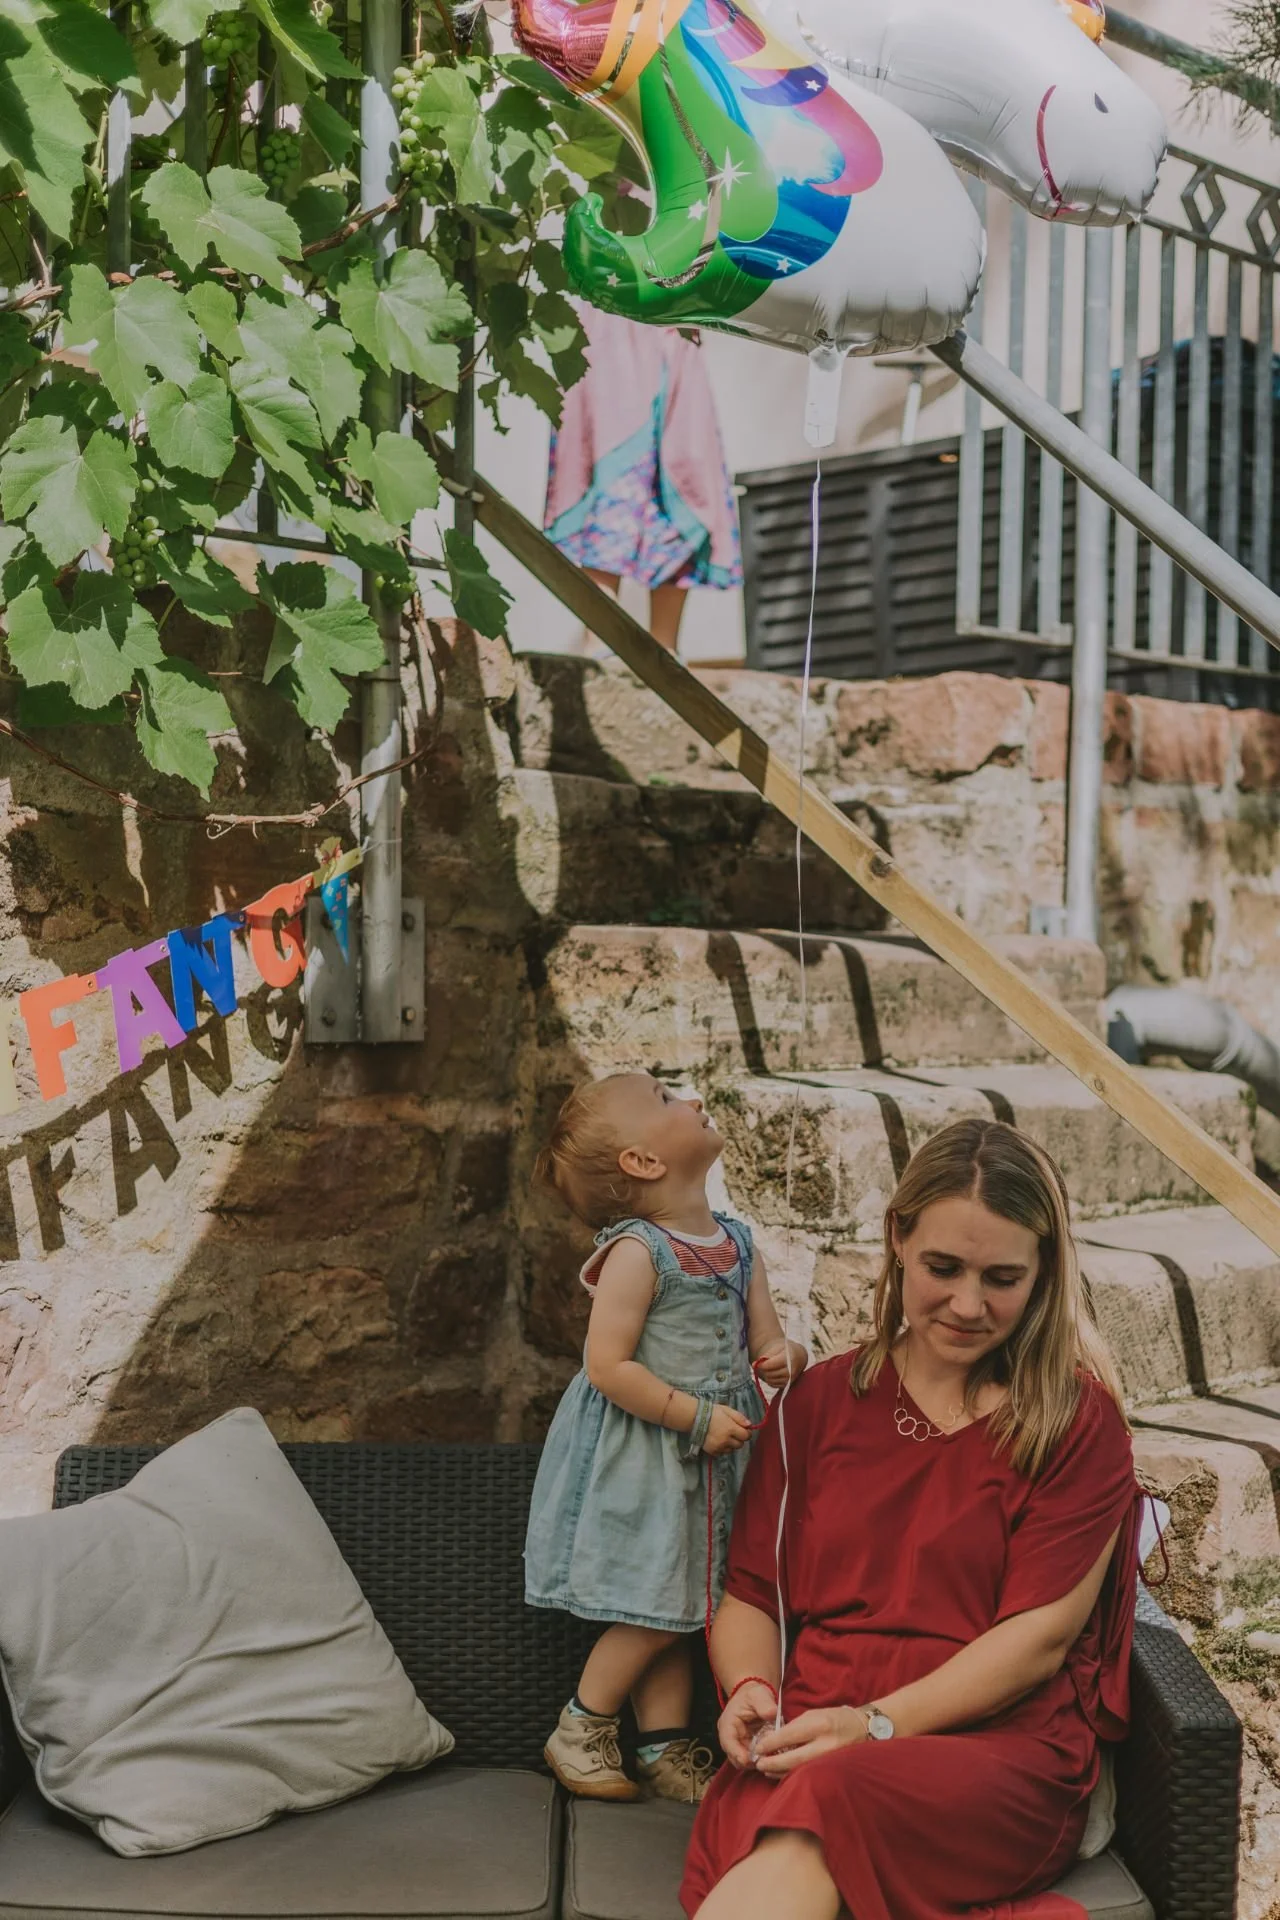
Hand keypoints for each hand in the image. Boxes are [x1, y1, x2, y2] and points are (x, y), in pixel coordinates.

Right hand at [704, 1404, 753, 1454]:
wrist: (695, 1419)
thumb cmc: (712, 1412)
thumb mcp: (727, 1410)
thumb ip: (739, 1417)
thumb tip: (750, 1425)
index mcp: (731, 1429)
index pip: (746, 1436)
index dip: (746, 1433)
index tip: (743, 1430)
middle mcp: (726, 1440)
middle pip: (740, 1445)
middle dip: (739, 1439)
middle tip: (733, 1433)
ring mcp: (719, 1447)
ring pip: (732, 1450)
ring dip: (731, 1444)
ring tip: (724, 1437)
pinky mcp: (713, 1451)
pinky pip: (722, 1453)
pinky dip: (722, 1448)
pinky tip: (718, 1441)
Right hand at [717, 1680, 777, 1768]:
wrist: (755, 1696)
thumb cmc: (754, 1695)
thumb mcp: (759, 1695)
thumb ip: (765, 1704)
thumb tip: (772, 1714)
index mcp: (728, 1724)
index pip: (728, 1742)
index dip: (737, 1753)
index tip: (748, 1760)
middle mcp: (730, 1737)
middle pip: (735, 1757)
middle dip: (749, 1761)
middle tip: (765, 1761)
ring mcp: (738, 1744)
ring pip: (744, 1761)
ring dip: (755, 1762)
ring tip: (770, 1759)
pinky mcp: (747, 1749)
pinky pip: (752, 1759)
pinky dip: (760, 1760)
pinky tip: (771, 1757)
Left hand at [752, 1705, 866, 1778]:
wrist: (862, 1728)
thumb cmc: (833, 1718)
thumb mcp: (812, 1715)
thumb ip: (794, 1727)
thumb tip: (774, 1741)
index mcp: (819, 1725)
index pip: (789, 1736)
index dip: (770, 1744)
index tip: (758, 1748)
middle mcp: (825, 1744)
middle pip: (793, 1759)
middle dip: (772, 1763)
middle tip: (758, 1763)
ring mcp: (830, 1761)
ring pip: (799, 1771)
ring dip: (780, 1772)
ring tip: (766, 1769)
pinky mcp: (833, 1771)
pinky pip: (808, 1775)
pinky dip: (792, 1775)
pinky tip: (782, 1773)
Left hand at [754, 1341, 807, 1389]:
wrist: (798, 1357)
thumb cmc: (786, 1351)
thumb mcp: (778, 1348)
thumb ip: (767, 1355)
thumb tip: (755, 1364)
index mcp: (790, 1358)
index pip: (773, 1364)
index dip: (763, 1364)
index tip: (758, 1362)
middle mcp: (791, 1370)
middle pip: (770, 1374)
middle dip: (763, 1370)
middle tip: (762, 1365)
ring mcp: (790, 1379)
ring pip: (770, 1380)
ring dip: (766, 1375)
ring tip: (768, 1368)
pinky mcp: (787, 1385)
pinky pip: (773, 1385)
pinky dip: (770, 1380)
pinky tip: (772, 1373)